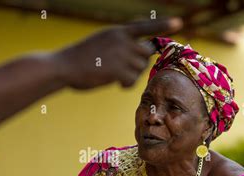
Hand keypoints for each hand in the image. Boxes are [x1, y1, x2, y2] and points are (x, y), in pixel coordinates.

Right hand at [54, 18, 181, 88]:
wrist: (64, 66)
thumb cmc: (80, 57)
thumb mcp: (101, 41)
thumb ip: (119, 43)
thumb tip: (140, 52)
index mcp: (118, 31)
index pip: (145, 26)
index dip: (162, 25)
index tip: (179, 24)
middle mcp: (122, 40)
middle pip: (146, 52)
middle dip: (140, 62)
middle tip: (126, 69)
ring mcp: (121, 55)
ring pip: (140, 67)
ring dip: (132, 74)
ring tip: (116, 76)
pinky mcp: (118, 70)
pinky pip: (133, 80)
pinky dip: (127, 84)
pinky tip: (117, 83)